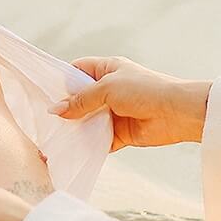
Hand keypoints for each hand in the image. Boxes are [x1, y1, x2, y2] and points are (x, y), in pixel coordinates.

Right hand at [54, 56, 210, 150]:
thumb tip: (55, 110)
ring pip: (88, 120)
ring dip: (75, 129)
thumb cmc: (145, 90)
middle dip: (65, 109)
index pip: (77, 71)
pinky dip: (88, 145)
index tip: (43, 93)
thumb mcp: (108, 89)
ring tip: (53, 138)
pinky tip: (72, 150)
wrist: (177, 113)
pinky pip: (99, 139)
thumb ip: (81, 100)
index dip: (62, 80)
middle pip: (80, 99)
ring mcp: (114, 112)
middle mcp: (109, 90)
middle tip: (43, 120)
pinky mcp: (120, 133)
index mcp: (107, 69)